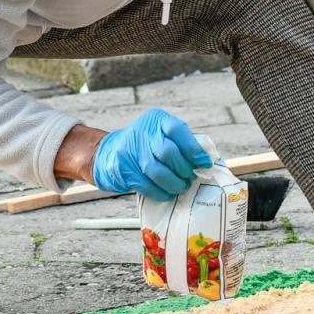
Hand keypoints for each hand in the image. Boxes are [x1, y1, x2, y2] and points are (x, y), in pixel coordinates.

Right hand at [91, 108, 210, 199]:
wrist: (108, 153)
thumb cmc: (144, 146)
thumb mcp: (160, 134)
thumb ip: (181, 144)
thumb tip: (205, 161)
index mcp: (156, 120)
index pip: (178, 130)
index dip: (193, 149)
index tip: (204, 163)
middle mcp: (142, 132)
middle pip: (168, 152)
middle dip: (183, 169)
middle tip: (191, 178)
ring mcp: (130, 151)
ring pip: (157, 171)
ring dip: (174, 183)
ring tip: (181, 187)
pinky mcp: (123, 169)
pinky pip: (146, 185)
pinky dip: (160, 192)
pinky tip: (167, 193)